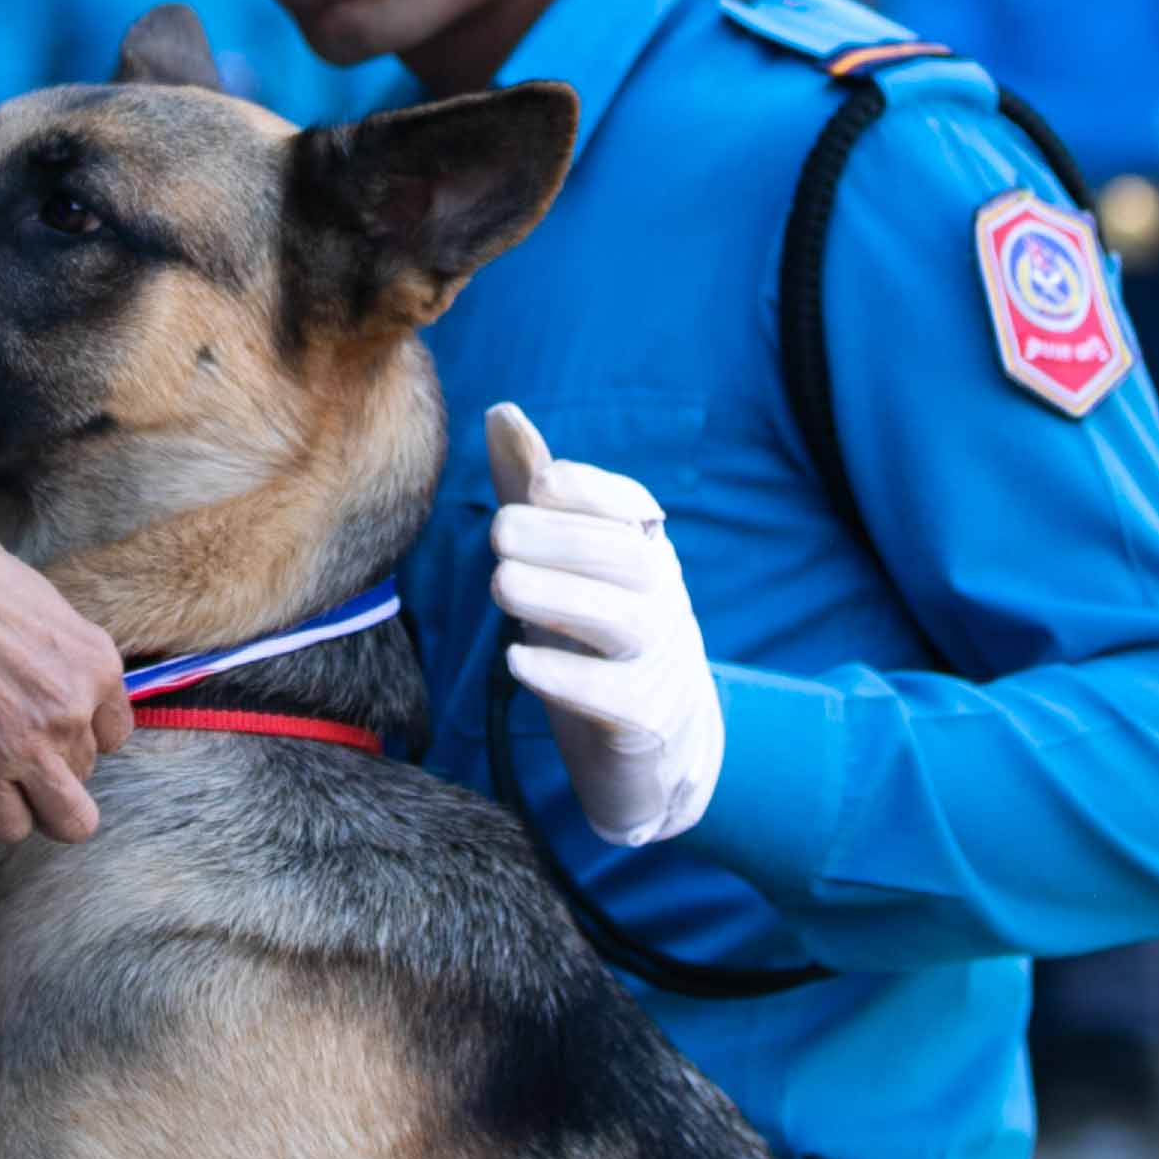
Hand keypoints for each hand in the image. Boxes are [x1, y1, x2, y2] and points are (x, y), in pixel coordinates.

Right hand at [0, 445, 132, 840]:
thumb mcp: (45, 613)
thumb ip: (64, 664)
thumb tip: (66, 703)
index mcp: (97, 665)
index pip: (113, 735)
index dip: (76, 735)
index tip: (44, 725)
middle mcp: (75, 710)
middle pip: (87, 779)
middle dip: (58, 774)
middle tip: (19, 756)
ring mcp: (30, 744)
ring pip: (65, 816)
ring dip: (30, 797)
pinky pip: (12, 827)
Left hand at [486, 402, 722, 848]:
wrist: (659, 746)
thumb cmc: (598, 637)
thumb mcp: (564, 562)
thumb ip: (531, 493)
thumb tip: (501, 412)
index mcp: (645, 551)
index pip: (630, 505)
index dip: (585, 489)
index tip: (535, 483)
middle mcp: (660, 598)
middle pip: (626, 557)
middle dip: (562, 539)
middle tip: (498, 534)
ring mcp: (658, 660)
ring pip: (625, 620)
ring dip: (560, 597)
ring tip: (501, 586)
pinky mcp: (643, 720)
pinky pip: (614, 696)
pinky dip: (564, 676)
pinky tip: (517, 660)